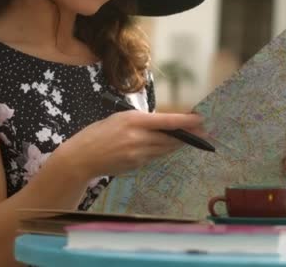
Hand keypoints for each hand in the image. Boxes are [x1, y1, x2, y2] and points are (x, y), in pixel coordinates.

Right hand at [54, 110, 206, 178]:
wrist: (81, 158)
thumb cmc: (97, 133)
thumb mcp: (118, 118)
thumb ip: (140, 121)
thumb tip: (161, 125)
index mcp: (133, 121)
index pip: (167, 122)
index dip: (186, 122)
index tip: (201, 120)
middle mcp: (138, 138)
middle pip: (170, 139)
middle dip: (188, 136)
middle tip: (204, 132)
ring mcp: (137, 155)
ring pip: (164, 149)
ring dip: (177, 144)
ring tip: (190, 139)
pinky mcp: (136, 166)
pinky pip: (153, 157)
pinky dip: (160, 152)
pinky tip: (165, 148)